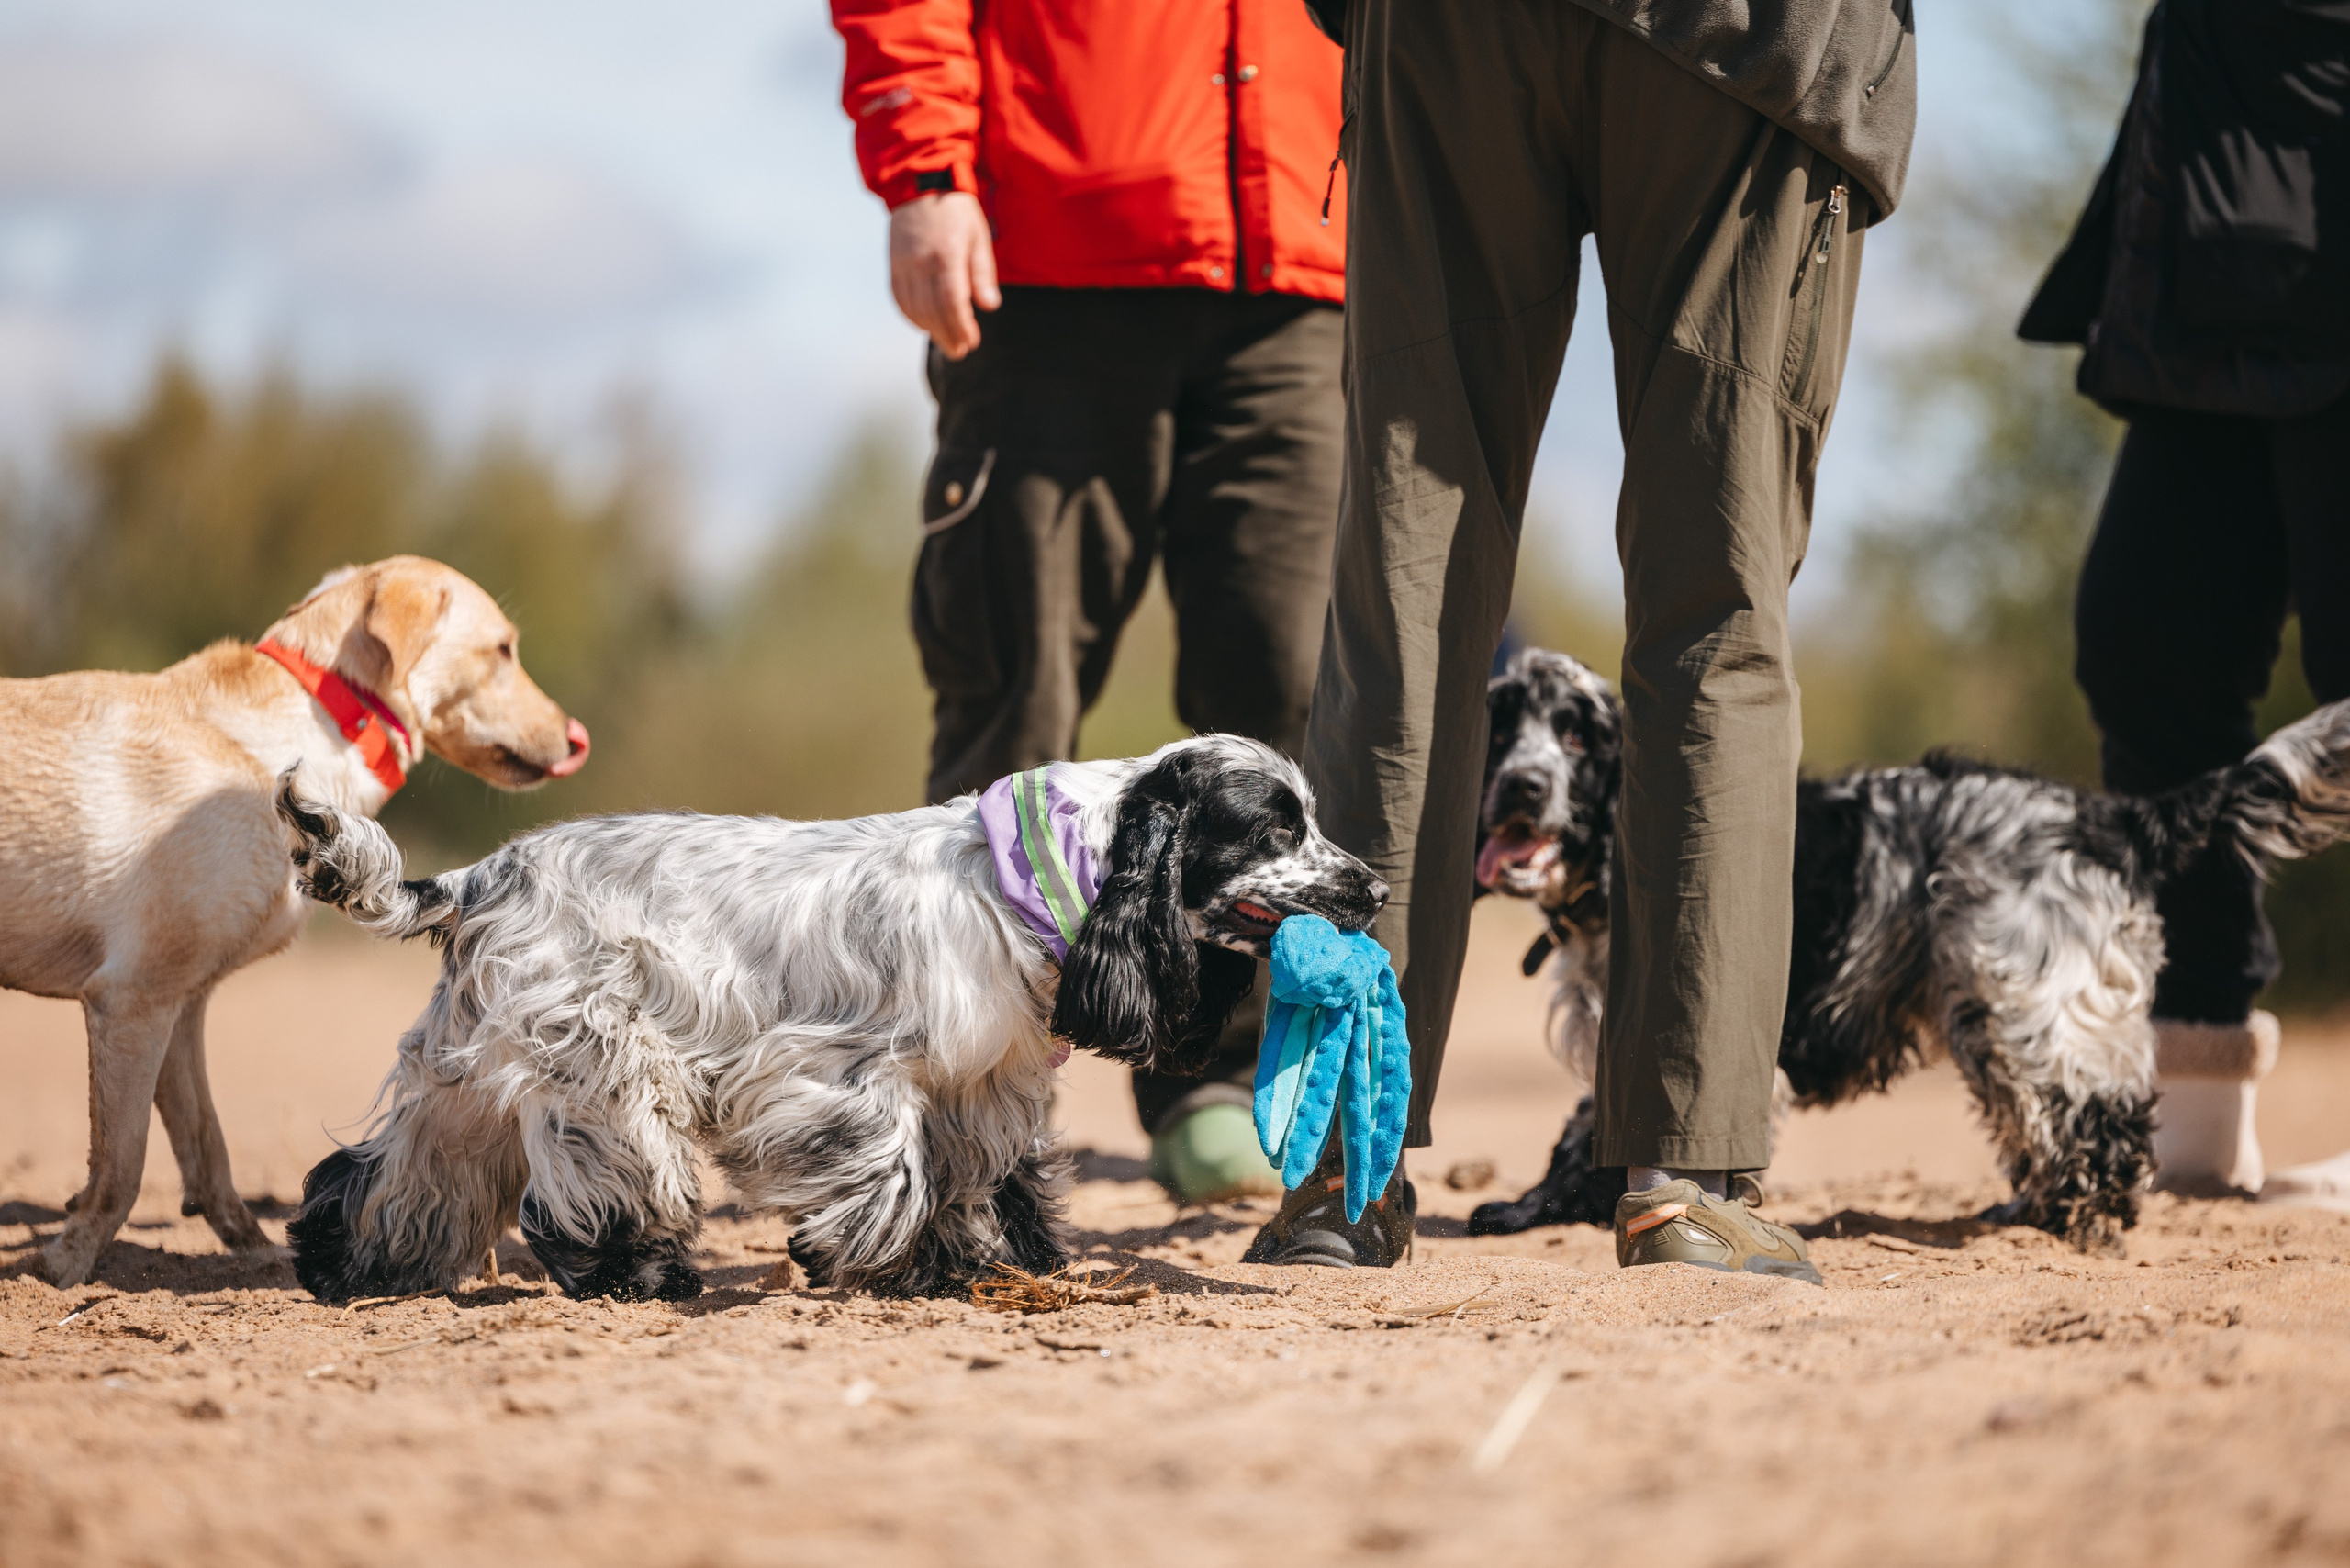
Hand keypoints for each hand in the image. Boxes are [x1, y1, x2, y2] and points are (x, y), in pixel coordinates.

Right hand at [888, 191, 999, 359]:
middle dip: (948, 335)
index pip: (953, 302)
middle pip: (933, 311)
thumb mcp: (978, 237)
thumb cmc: (957, 212)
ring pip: (914, 309)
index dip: (962, 326)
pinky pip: (899, 299)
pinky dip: (912, 317)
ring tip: (947, 343)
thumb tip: (989, 307)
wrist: (920, 184)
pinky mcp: (893, 265)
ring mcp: (903, 265)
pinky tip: (925, 326)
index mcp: (946, 255)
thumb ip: (982, 273)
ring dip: (931, 331)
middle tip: (960, 351)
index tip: (973, 342)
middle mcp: (921, 262)